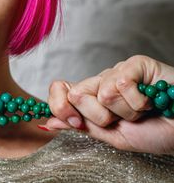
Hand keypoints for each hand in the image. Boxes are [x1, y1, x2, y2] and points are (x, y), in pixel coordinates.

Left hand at [42, 55, 173, 154]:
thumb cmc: (152, 131)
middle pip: (77, 94)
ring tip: (141, 110)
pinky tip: (148, 100)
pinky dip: (138, 101)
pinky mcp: (134, 64)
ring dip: (126, 112)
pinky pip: (121, 83)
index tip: (76, 121)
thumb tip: (48, 121)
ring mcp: (117, 70)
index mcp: (93, 98)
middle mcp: (102, 81)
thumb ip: (82, 126)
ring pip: (102, 93)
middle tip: (122, 118)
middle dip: (101, 116)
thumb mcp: (112, 135)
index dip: (60, 106)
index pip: (60, 91)